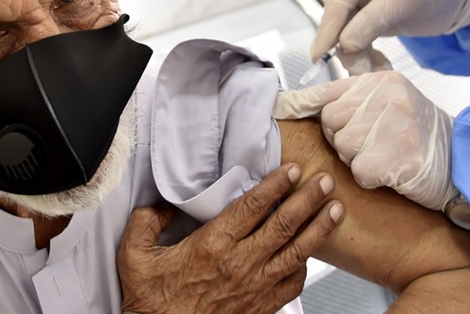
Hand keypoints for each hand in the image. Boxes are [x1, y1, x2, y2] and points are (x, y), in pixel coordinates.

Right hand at [117, 164, 342, 313]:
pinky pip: (292, 283)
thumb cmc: (151, 299)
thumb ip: (146, 220)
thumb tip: (163, 203)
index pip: (252, 207)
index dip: (275, 185)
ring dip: (319, 229)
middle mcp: (239, 264)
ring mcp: (254, 287)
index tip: (292, 169)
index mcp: (212, 245)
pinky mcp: (261, 307)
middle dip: (307, 200)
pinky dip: (305, 264)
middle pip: (283, 225)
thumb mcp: (134, 254)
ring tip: (335, 209)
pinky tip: (311, 251)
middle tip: (324, 181)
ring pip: (296, 252)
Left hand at [273, 71, 457, 209]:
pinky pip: (358, 171)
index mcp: (380, 81)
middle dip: (341, 138)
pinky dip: (370, 178)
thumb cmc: (415, 134)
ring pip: (341, 147)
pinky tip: (390, 171)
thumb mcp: (386, 101)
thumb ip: (346, 96)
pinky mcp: (396, 157)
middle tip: (371, 142)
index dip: (301, 105)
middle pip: (330, 122)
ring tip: (383, 154)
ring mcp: (393, 125)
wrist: (459, 162)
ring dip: (356, 159)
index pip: (327, 91)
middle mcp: (386, 96)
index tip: (277, 108)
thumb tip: (290, 100)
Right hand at [312, 0, 469, 73]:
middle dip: (347, 48)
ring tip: (375, 70)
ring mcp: (357, 5)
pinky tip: (381, 66)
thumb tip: (343, 46)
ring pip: (345, 37)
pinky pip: (358, 44)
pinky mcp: (366, 22)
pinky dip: (368, 58)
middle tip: (359, 70)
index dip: (326, 32)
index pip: (336, 4)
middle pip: (337, 23)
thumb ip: (371, 22)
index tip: (317, 56)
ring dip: (359, 57)